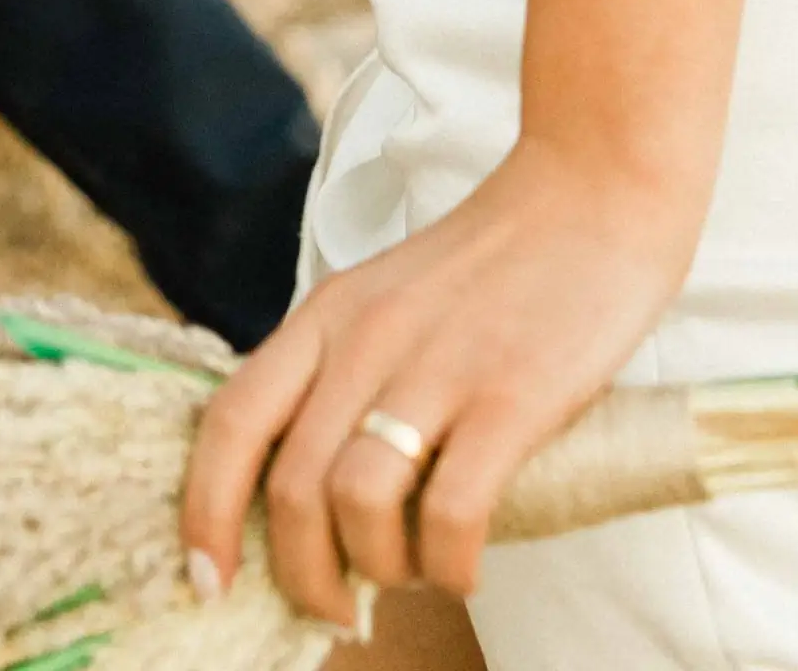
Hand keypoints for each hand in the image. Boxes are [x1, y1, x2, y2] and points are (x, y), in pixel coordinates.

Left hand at [180, 139, 695, 618]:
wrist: (592, 190)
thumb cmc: (495, 263)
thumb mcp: (386, 298)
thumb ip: (343, 372)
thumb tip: (305, 491)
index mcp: (327, 314)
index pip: (232, 423)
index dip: (204, 513)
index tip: (207, 580)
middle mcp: (365, 338)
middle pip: (290, 488)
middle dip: (302, 576)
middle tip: (337, 608)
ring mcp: (436, 366)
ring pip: (357, 505)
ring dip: (378, 569)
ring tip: (412, 574)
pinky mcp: (510, 395)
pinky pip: (452, 512)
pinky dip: (449, 564)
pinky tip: (464, 567)